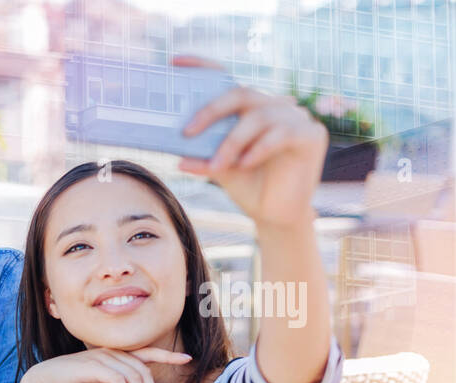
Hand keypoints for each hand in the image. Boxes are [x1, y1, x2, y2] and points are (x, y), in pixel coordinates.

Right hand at [22, 347, 191, 382]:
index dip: (168, 356)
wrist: (46, 381)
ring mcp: (104, 358)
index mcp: (117, 356)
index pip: (147, 352)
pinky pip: (120, 381)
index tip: (188, 359)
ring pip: (135, 377)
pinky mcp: (94, 366)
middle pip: (144, 372)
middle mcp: (113, 353)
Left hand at [174, 54, 327, 228]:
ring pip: (259, 117)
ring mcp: (296, 117)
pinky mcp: (311, 134)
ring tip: (218, 165)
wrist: (276, 215)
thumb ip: (204, 158)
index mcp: (252, 108)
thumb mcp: (220, 169)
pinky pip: (281, 134)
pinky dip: (259, 148)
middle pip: (242, 94)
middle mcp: (275, 106)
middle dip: (212, 111)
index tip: (175, 63)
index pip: (229, 81)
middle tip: (187, 132)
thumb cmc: (249, 187)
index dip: (204, 67)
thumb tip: (179, 158)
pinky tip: (244, 163)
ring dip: (233, 142)